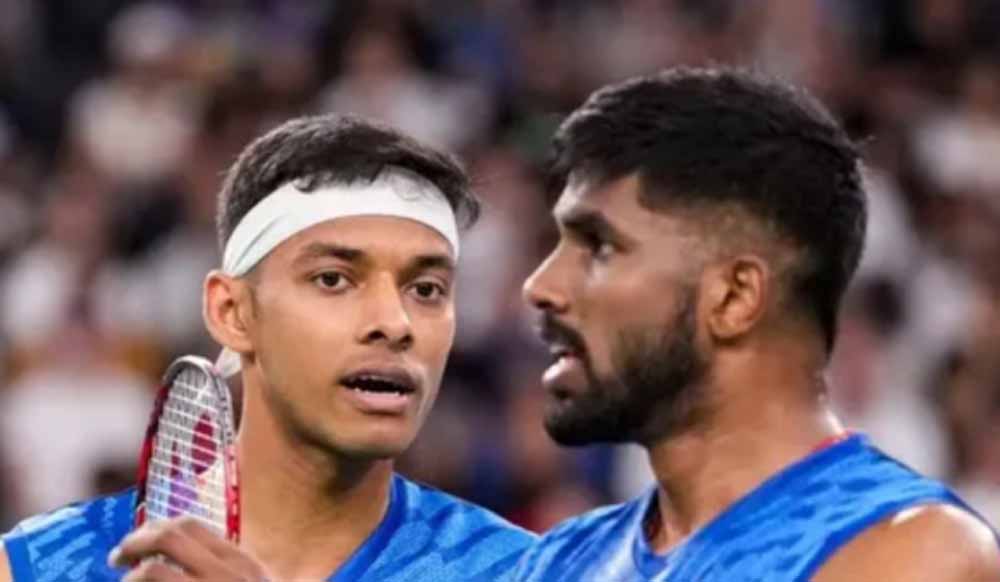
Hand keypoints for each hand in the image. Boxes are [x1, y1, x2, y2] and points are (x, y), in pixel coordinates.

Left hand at [108, 518, 269, 580]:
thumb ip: (226, 571)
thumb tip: (178, 561)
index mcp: (242, 564)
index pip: (190, 526)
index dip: (154, 527)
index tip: (137, 541)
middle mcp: (228, 575)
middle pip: (170, 537)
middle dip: (134, 542)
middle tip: (117, 558)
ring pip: (153, 570)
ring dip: (131, 576)